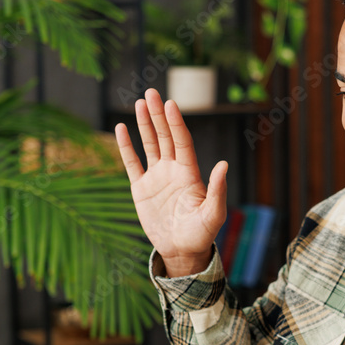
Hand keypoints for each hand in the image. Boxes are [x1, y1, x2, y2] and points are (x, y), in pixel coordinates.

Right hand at [115, 88, 226, 276]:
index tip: (170, 104)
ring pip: (149, 144)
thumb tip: (223, 165)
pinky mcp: (141, 189)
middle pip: (165, 136)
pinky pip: (132, 163)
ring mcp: (156, 177)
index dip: (176, 123)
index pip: (182, 141)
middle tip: (151, 93)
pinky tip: (121, 129)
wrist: (181, 251)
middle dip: (158, 115)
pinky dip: (126, 146)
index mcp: (189, 173)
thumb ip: (217, 190)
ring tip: (139, 103)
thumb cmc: (201, 234)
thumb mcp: (213, 214)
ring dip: (144, 124)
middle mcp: (172, 170)